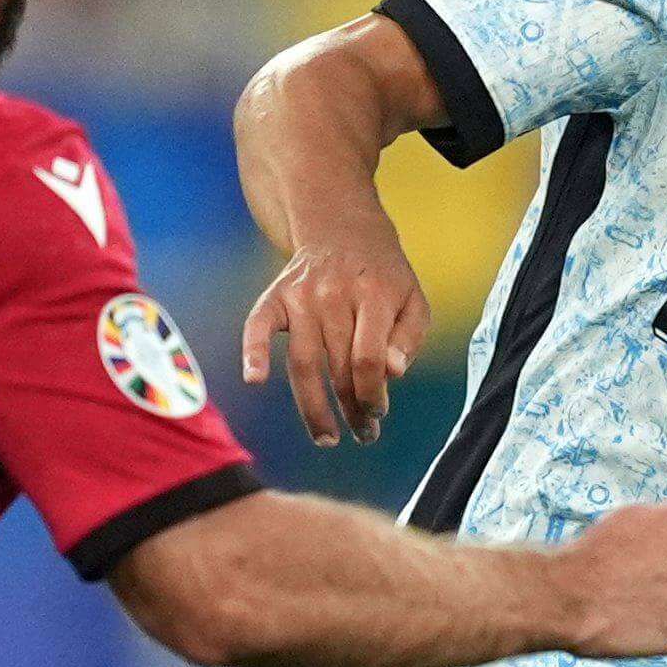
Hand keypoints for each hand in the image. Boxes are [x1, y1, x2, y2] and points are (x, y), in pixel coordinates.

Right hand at [240, 235, 432, 444]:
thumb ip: (409, 338)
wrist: (343, 229)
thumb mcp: (413, 299)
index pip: (369, 359)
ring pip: (303, 362)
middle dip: (351, 408)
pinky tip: (254, 380)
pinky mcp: (275, 296)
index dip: (373, 394)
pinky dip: (253, 352)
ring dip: (313, 407)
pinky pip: (258, 327)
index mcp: (374, 294)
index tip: (378, 412)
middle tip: (362, 434)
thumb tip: (393, 374)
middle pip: (338, 367)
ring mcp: (301, 295)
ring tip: (326, 438)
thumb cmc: (383, 275)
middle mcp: (334, 294)